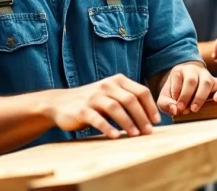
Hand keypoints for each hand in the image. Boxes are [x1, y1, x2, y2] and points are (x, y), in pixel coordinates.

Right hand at [45, 74, 160, 138]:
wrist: (59, 103)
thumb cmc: (91, 102)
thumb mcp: (110, 95)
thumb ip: (127, 100)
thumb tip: (151, 118)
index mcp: (116, 81)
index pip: (141, 91)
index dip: (150, 107)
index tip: (156, 122)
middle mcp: (106, 86)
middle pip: (130, 100)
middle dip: (142, 117)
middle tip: (148, 132)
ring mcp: (93, 97)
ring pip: (115, 107)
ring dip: (128, 122)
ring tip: (135, 135)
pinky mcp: (81, 110)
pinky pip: (97, 118)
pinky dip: (108, 127)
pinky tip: (116, 136)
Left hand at [158, 61, 216, 114]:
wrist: (187, 85)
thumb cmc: (175, 92)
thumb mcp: (165, 97)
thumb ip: (165, 103)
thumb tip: (174, 110)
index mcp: (178, 71)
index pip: (177, 79)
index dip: (176, 94)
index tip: (176, 107)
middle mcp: (193, 70)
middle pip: (191, 80)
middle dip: (187, 96)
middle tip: (184, 110)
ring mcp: (206, 75)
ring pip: (206, 82)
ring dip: (200, 97)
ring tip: (195, 109)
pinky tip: (216, 100)